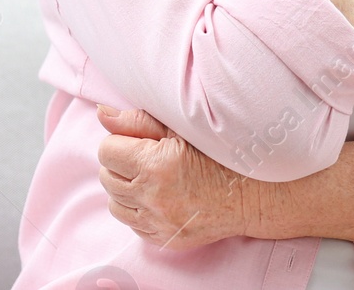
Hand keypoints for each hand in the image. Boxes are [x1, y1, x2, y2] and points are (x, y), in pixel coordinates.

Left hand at [96, 104, 256, 248]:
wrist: (251, 195)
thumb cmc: (219, 154)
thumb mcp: (182, 129)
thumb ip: (137, 121)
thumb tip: (102, 114)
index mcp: (155, 164)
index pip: (107, 151)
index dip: (120, 141)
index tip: (139, 140)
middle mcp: (152, 197)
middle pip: (106, 177)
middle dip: (120, 163)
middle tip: (145, 156)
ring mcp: (157, 223)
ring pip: (114, 204)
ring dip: (125, 188)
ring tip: (150, 177)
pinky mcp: (163, 240)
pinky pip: (131, 224)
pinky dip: (137, 209)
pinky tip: (158, 196)